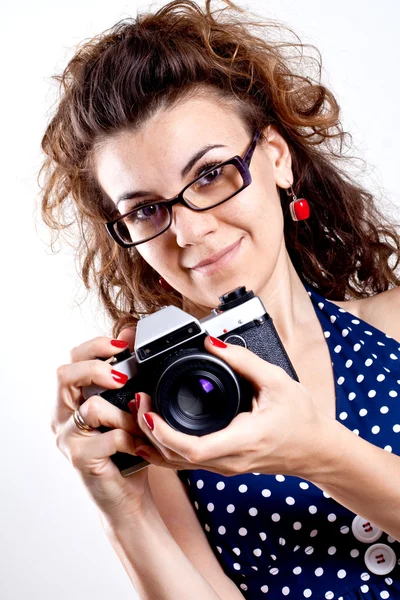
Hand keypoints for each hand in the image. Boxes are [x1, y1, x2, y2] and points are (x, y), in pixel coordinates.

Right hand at [52, 329, 152, 518]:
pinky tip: (139, 445)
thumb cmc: (125, 448)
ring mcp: (67, 438)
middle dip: (97, 368)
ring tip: (140, 424)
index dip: (95, 347)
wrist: (127, 496)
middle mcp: (61, 415)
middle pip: (65, 375)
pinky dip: (131, 437)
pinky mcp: (81, 459)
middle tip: (122, 377)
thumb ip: (125, 375)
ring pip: (91, 407)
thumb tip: (129, 333)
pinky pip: (110, 437)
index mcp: (70, 398)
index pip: (71, 360)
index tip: (122, 344)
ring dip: (125, 413)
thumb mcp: (126, 406)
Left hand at [134, 336, 330, 478]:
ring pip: (177, 464)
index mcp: (243, 440)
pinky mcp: (223, 465)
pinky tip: (151, 435)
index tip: (150, 411)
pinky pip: (185, 464)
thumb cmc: (301, 418)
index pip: (194, 449)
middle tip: (139, 402)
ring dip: (154, 440)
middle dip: (150, 431)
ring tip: (141, 412)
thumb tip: (213, 342)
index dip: (164, 433)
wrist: (316, 449)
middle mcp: (229, 460)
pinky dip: (164, 450)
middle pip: (176, 457)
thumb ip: (243, 360)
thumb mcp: (277, 381)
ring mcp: (225, 467)